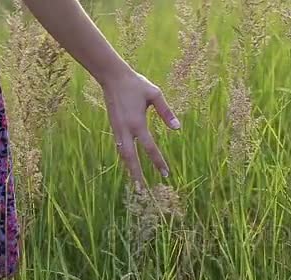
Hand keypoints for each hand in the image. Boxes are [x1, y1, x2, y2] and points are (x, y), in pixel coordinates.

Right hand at [100, 71, 179, 185]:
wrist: (112, 77)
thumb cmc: (136, 84)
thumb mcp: (155, 94)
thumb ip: (166, 111)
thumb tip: (177, 128)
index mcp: (137, 123)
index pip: (150, 148)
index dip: (158, 162)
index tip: (165, 174)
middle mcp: (125, 129)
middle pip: (131, 158)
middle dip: (137, 174)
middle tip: (142, 190)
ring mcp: (117, 129)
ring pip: (123, 154)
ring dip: (129, 168)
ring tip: (135, 181)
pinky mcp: (113, 126)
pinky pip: (119, 146)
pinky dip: (124, 157)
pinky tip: (128, 163)